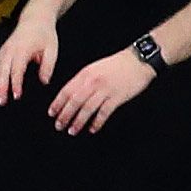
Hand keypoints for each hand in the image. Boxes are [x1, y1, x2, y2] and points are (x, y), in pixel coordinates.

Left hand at [43, 40, 158, 133]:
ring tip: (72, 130)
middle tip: (59, 126)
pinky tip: (92, 129)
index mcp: (86, 73)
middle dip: (65, 116)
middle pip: (75, 102)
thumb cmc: (118, 64)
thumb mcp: (96, 67)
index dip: (58, 103)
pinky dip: (97, 122)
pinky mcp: (117, 97)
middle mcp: (94, 81)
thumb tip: (70, 95)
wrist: (139, 60)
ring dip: (78, 122)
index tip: (52, 113)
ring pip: (87, 109)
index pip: (67, 90)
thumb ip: (83, 79)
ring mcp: (105, 90)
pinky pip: (103, 113)